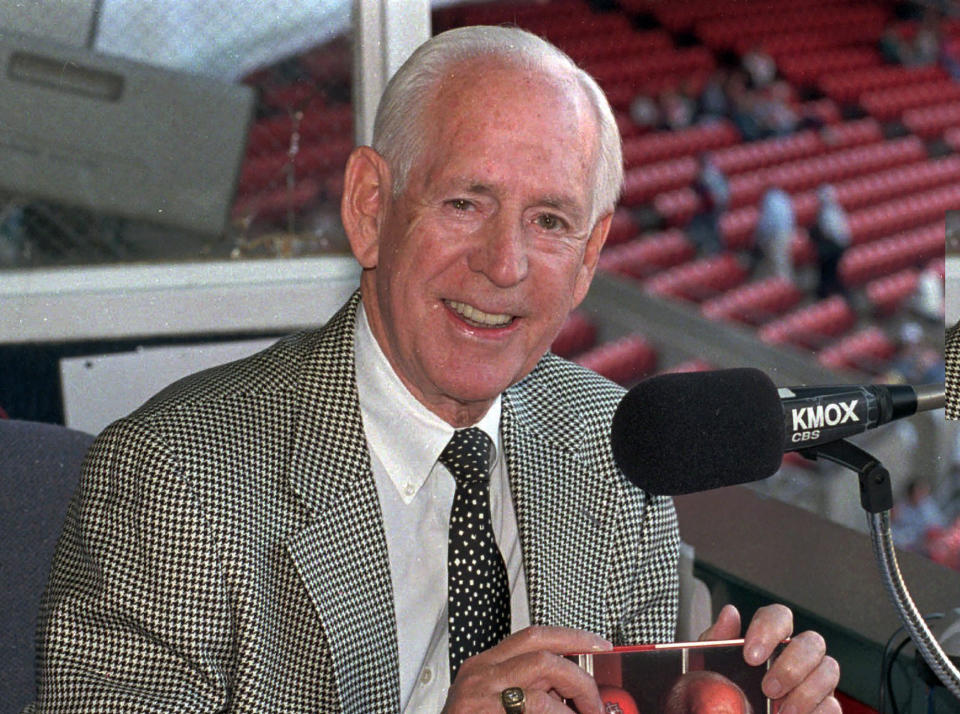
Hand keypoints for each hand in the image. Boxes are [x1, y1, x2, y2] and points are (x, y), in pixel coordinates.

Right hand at [441, 626, 609, 713]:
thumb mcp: (491, 699)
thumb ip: (524, 685)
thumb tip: (569, 687)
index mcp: (483, 666)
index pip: (534, 637)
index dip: (572, 638)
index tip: (598, 644)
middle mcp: (480, 675)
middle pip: (543, 656)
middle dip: (580, 677)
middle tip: (596, 703)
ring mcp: (481, 698)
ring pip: (543, 685)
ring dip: (573, 703)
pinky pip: (536, 711)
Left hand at [700, 604, 840, 713]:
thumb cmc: (722, 695)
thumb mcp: (710, 668)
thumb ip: (718, 640)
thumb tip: (730, 612)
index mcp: (770, 640)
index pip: (779, 617)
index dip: (768, 631)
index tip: (750, 656)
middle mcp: (798, 656)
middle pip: (812, 642)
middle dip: (791, 666)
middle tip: (768, 689)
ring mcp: (815, 682)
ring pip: (829, 670)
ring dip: (806, 692)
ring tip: (780, 711)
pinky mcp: (825, 709)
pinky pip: (834, 705)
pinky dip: (817, 712)